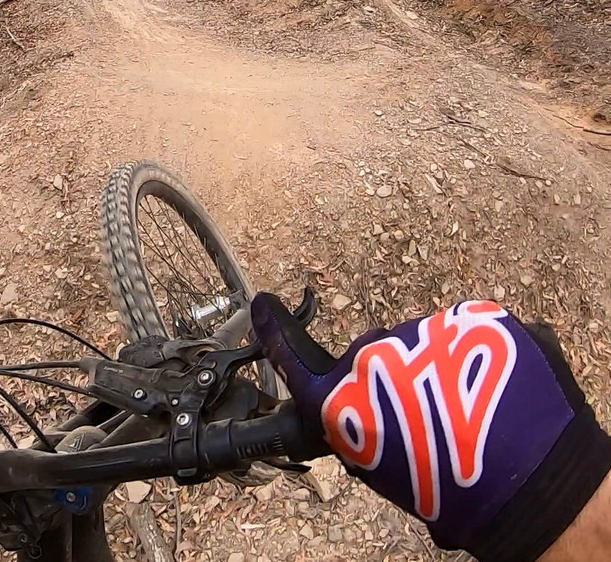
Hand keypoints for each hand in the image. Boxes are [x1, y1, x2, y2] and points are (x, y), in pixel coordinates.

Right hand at [250, 294, 610, 561]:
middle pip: (375, 355)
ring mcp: (429, 331)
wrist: (539, 491)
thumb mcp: (386, 471)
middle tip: (431, 419)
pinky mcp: (479, 319)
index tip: (263, 304)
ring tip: (476, 412)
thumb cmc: (459, 497)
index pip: (297, 361)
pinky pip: (467, 331)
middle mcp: (376, 358)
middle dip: (396, 379)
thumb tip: (367, 408)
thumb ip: (362, 426)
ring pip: (425, 342)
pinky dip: (479, 356)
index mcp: (345, 400)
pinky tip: (499, 393)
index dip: (275, 334)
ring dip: (442, 367)